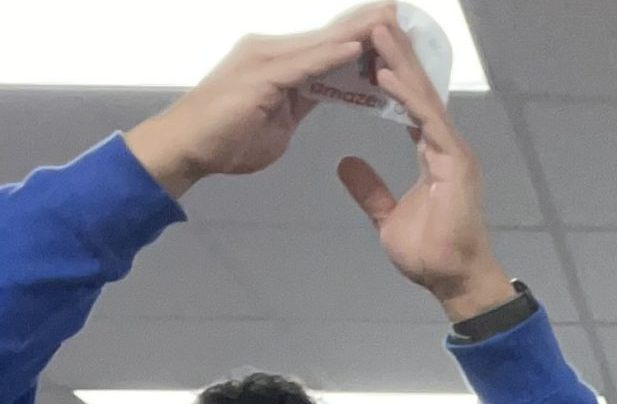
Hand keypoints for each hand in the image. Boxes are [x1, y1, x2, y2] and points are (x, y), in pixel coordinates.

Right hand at [124, 6, 390, 198]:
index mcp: (279, 61)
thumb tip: (324, 89)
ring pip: (322, 43)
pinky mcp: (262, 77)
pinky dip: (331, 56)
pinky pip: (305, 65)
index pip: (327, 44)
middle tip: (400, 8)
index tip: (392, 25)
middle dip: (365, 22)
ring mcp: (265, 59)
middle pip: (329, 35)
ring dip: (358, 31)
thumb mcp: (281, 118)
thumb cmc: (228, 138)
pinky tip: (357, 49)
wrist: (187, 147)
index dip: (360, 34)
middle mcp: (273, 50)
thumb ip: (302, 98)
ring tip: (391, 18)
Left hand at [337, 20, 514, 320]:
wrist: (452, 280)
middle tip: (374, 16)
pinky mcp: (455, 165)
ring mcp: (454, 154)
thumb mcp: (387, 216)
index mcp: (432, 153)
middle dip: (395, 54)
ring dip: (400, 64)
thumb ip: (370, 189)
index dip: (389, 72)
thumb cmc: (430, 255)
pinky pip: (428, 124)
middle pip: (417, 91)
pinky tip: (387, 76)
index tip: (368, 44)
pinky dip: (408, 98)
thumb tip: (346, 165)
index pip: (409, 103)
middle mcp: (446, 147)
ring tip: (378, 30)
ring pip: (423, 98)